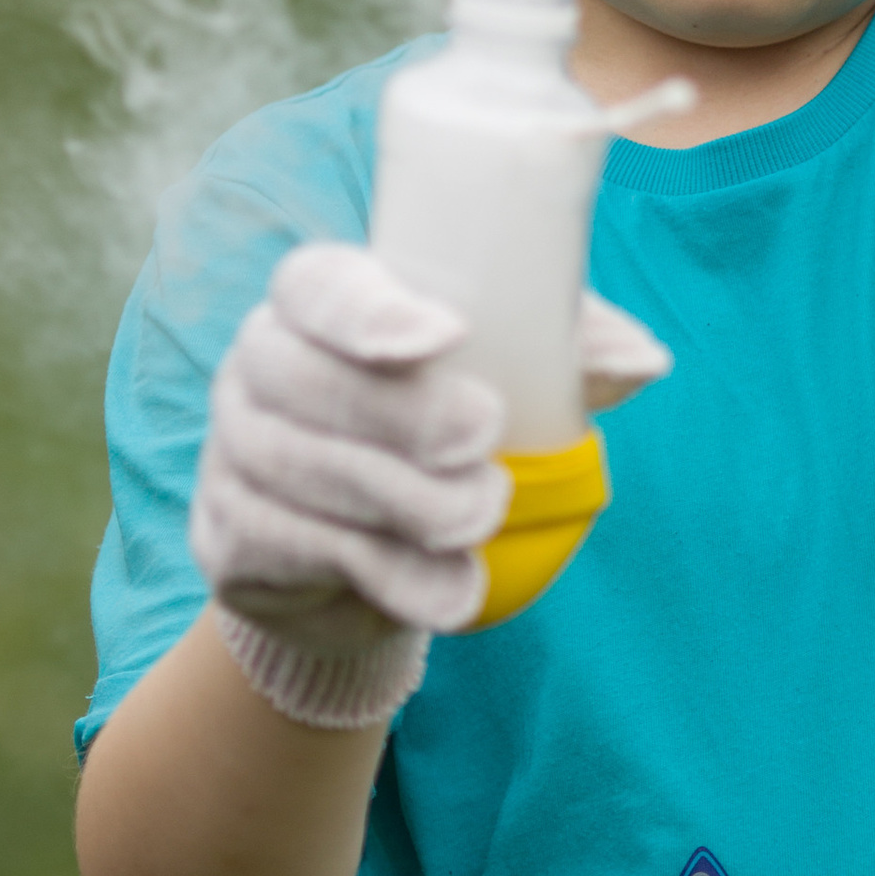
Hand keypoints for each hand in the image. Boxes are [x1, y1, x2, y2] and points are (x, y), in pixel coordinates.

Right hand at [190, 245, 672, 727]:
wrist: (373, 563)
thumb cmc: (448, 432)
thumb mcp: (516, 382)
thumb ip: (570, 358)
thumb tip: (646, 358)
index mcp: (322, 303)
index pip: (320, 285)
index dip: (370, 310)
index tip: (443, 338)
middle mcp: (260, 363)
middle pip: (303, 377)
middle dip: (399, 417)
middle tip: (484, 444)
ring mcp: (232, 450)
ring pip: (296, 466)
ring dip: (400, 501)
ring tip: (480, 521)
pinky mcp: (228, 536)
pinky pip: (292, 547)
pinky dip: (380, 572)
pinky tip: (444, 589)